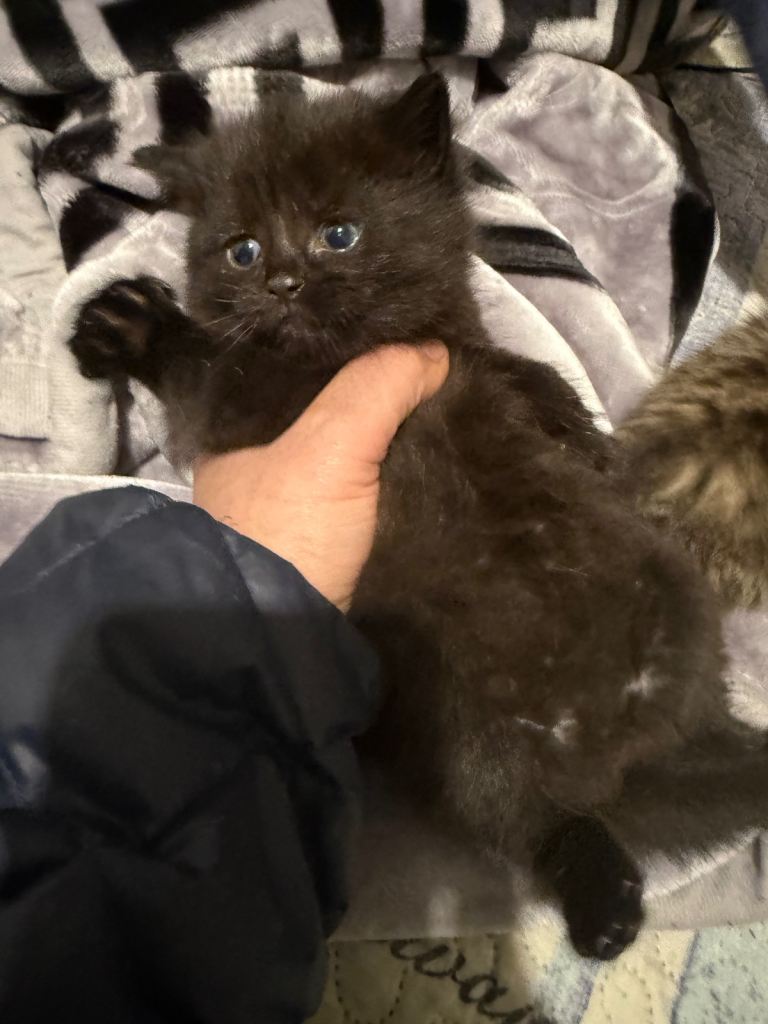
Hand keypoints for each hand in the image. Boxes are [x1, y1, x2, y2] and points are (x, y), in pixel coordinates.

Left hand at [193, 343, 448, 609]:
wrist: (285, 646)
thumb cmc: (288, 534)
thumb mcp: (327, 446)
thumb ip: (376, 385)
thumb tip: (435, 353)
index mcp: (238, 431)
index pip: (300, 366)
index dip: (351, 345)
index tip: (404, 329)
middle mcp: (261, 465)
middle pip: (332, 408)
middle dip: (380, 390)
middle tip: (436, 361)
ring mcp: (297, 509)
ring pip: (356, 451)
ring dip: (397, 434)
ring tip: (451, 400)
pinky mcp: (332, 546)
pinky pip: (372, 493)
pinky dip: (401, 475)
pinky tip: (438, 455)